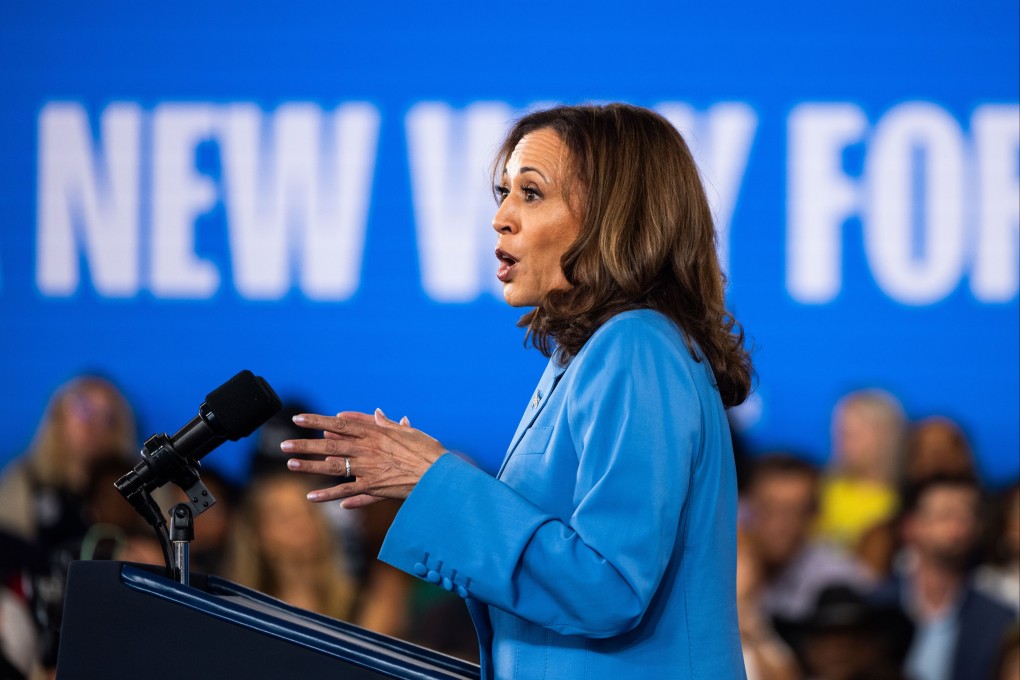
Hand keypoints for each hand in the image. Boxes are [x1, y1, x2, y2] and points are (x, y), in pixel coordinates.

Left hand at [282, 409, 445, 508]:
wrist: (440, 474)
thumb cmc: (428, 451)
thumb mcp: (409, 432)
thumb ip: (389, 423)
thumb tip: (377, 412)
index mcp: (376, 432)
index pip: (340, 424)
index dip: (318, 421)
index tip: (299, 419)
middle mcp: (368, 449)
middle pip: (330, 445)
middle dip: (305, 443)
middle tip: (284, 444)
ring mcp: (369, 469)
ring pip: (333, 467)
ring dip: (310, 466)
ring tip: (290, 464)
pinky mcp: (373, 488)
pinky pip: (346, 491)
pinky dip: (328, 495)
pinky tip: (311, 496)